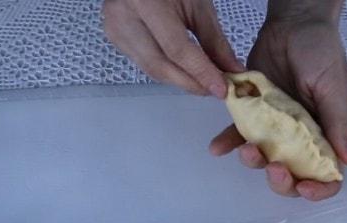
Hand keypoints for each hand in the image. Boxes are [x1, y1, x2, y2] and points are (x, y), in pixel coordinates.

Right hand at [102, 0, 243, 97]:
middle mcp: (124, 18)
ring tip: (203, 81)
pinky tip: (183, 71)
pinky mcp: (115, 39)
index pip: (176, 49)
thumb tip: (232, 72)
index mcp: (146, 3)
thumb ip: (214, 42)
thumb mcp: (198, 7)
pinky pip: (144, 65)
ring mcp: (116, 30)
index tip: (221, 89)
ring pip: (152, 70)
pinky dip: (167, 71)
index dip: (200, 72)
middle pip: (161, 66)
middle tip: (215, 90)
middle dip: (191, 83)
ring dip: (181, 80)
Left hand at [210, 3, 346, 201]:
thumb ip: (337, 124)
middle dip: (281, 181)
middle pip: (292, 175)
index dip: (318, 189)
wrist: (293, 22)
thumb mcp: (334, 86)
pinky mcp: (253, 113)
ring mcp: (275, 128)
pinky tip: (217, 147)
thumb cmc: (321, 51)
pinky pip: (238, 134)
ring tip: (247, 149)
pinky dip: (227, 143)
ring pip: (263, 159)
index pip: (327, 173)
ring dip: (253, 161)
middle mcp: (300, 137)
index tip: (304, 186)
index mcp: (326, 134)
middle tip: (273, 167)